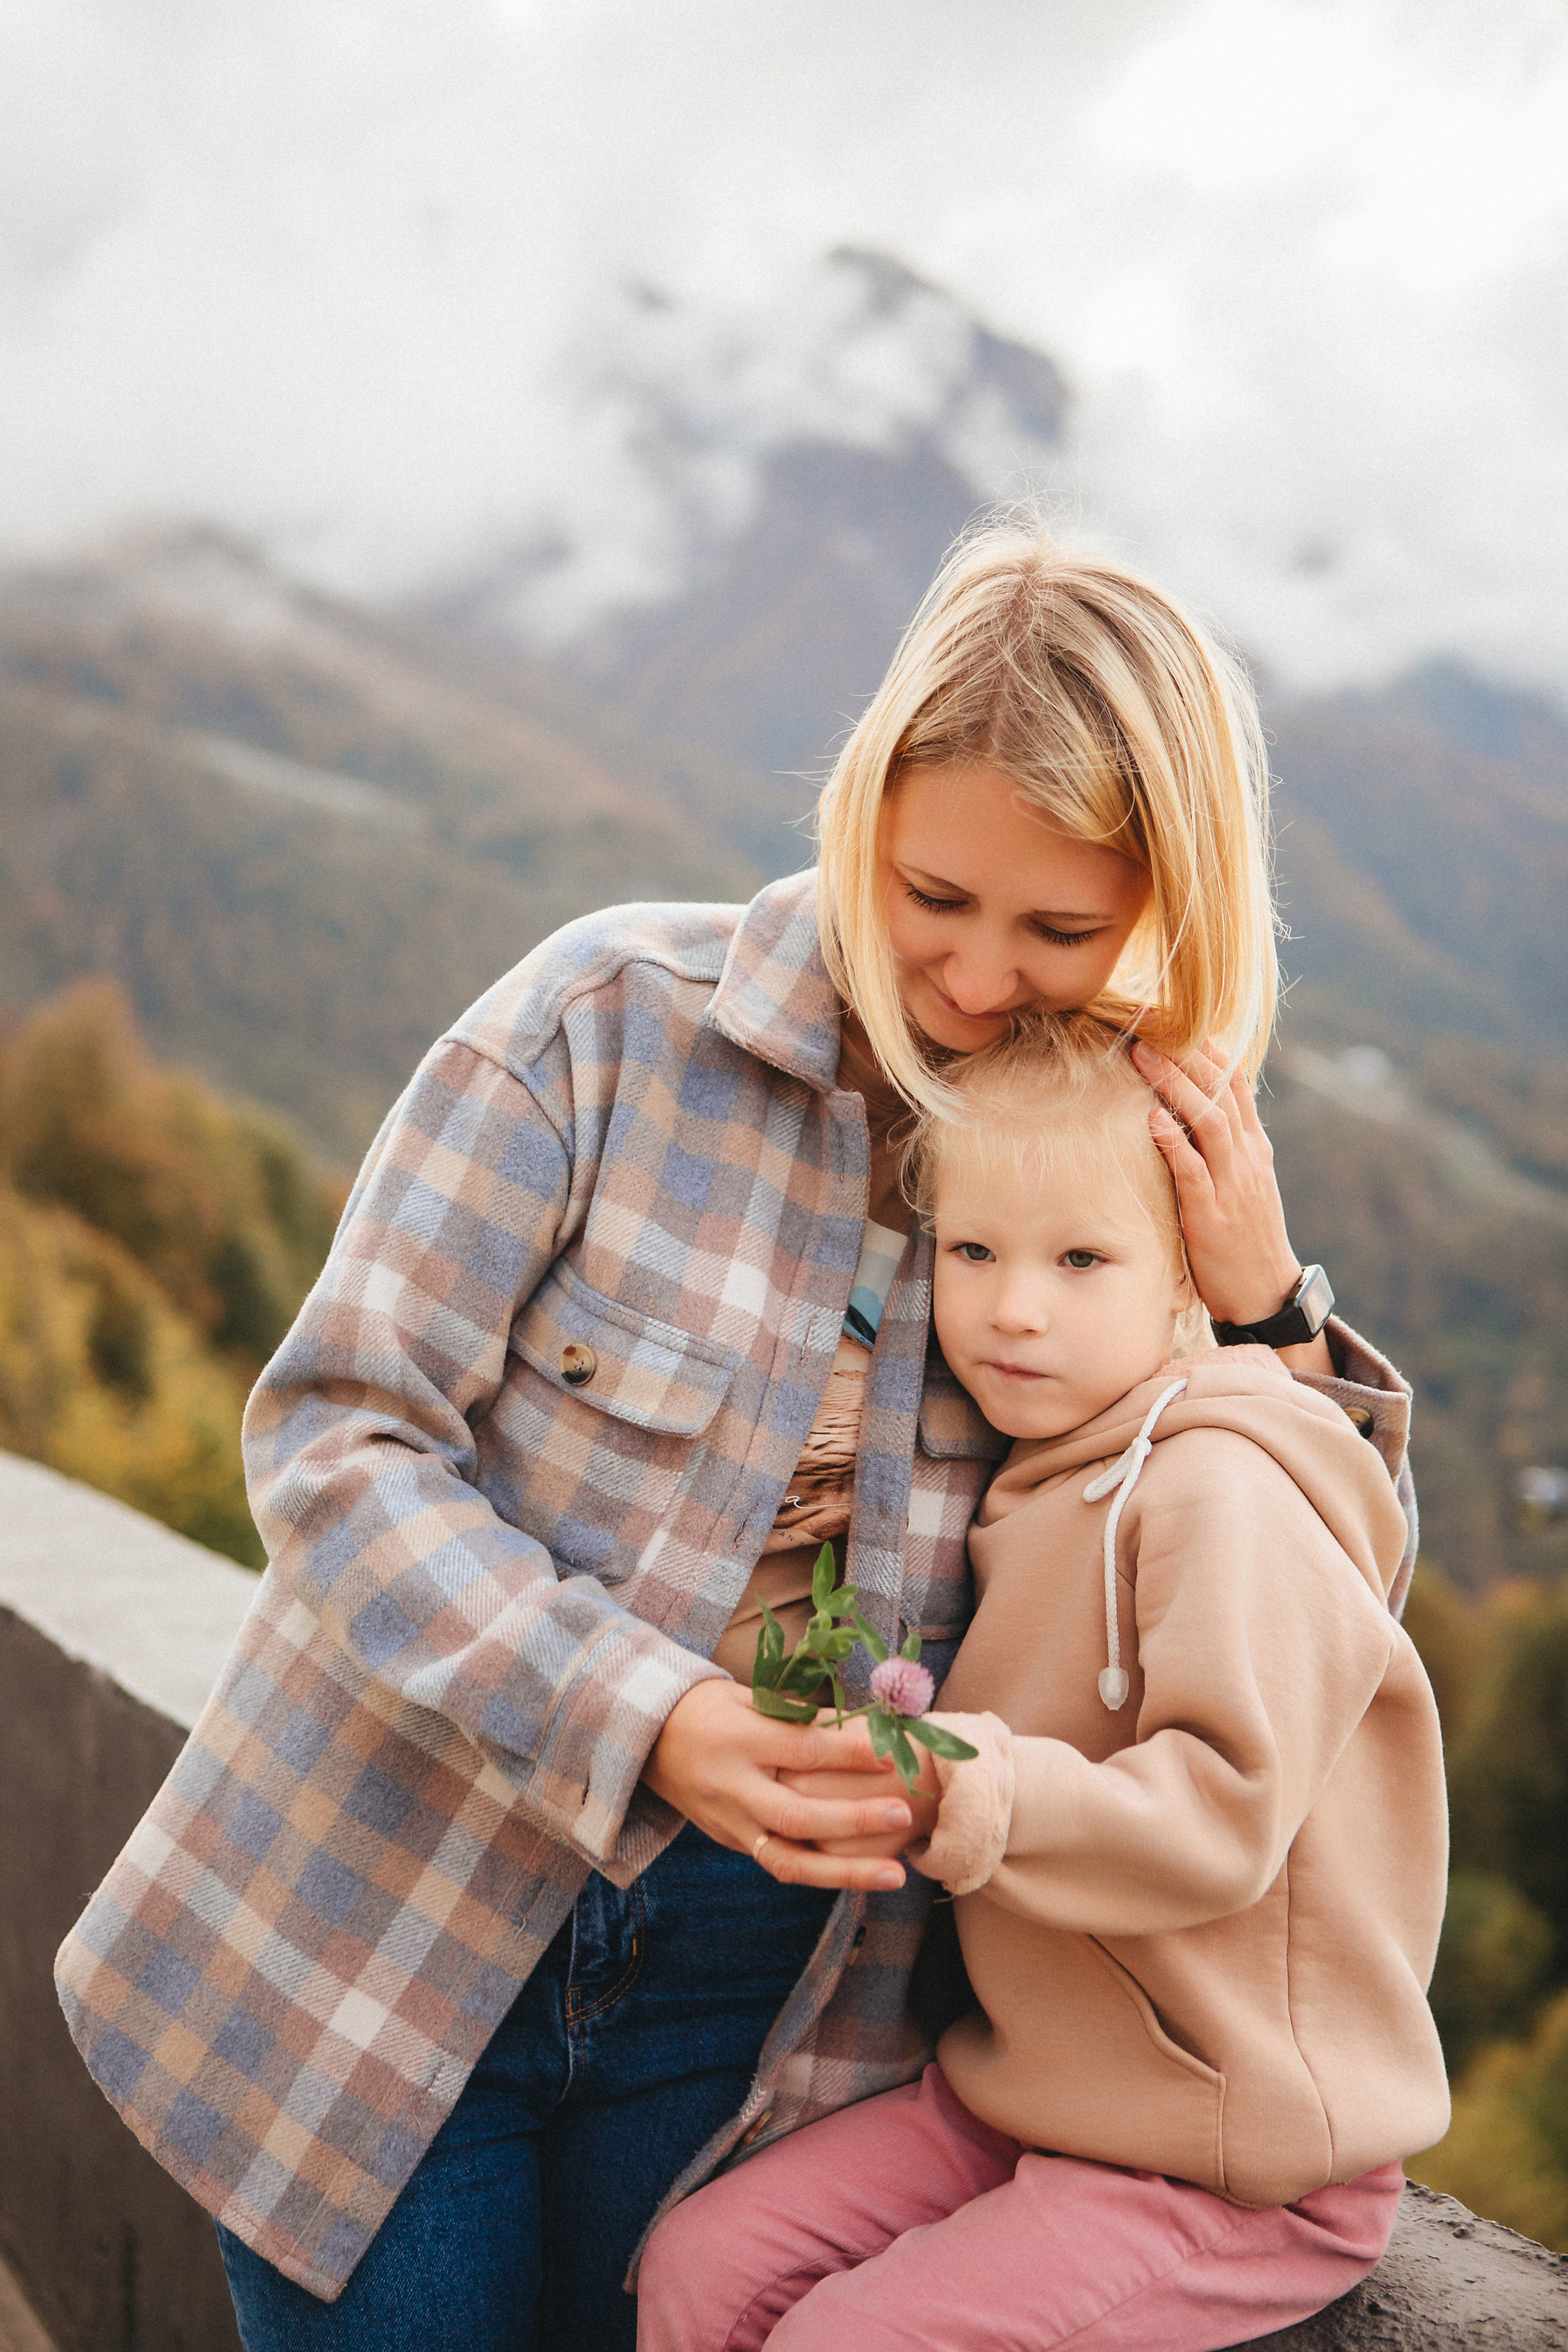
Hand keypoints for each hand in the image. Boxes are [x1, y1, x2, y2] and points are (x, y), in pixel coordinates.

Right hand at [643, 1679, 912, 1890]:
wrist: (645, 1739)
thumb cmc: (707, 1707)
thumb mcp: (748, 1696)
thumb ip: (800, 1716)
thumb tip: (862, 1727)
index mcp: (737, 1739)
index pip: (802, 1750)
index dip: (850, 1753)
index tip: (893, 1754)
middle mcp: (732, 1787)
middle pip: (798, 1815)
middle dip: (855, 1820)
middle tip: (904, 1815)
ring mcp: (729, 1823)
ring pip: (789, 1860)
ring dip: (847, 1872)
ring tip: (896, 1875)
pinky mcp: (730, 1842)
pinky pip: (779, 1864)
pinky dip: (821, 1873)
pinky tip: (861, 1875)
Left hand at [1132, 1039, 1332, 1375]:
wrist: (1266, 1293)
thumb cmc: (1244, 1237)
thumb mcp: (1242, 1183)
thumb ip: (1222, 1147)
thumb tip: (1191, 1111)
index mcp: (1253, 1146)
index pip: (1234, 1082)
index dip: (1206, 1047)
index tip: (1174, 1018)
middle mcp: (1247, 1157)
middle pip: (1220, 1091)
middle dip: (1184, 1053)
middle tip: (1149, 1022)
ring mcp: (1233, 1185)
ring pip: (1209, 1121)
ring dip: (1176, 1086)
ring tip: (1143, 1056)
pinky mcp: (1213, 1215)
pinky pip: (1193, 1171)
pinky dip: (1174, 1142)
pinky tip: (1152, 1120)